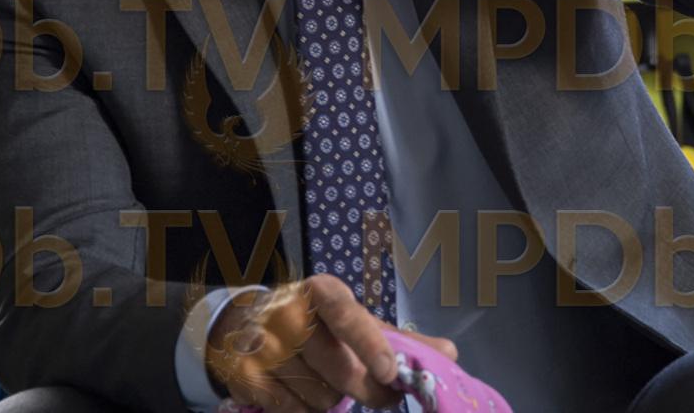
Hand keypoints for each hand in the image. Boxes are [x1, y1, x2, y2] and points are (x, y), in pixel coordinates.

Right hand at [206, 275, 457, 412]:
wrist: (247, 324)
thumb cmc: (317, 324)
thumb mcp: (357, 323)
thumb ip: (402, 341)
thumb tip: (449, 353)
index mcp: (322, 292)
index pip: (346, 314)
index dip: (369, 343)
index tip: (391, 373)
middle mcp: (288, 313)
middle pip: (338, 370)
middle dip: (367, 390)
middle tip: (382, 395)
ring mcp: (263, 346)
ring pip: (318, 396)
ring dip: (332, 399)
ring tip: (326, 381)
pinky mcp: (245, 375)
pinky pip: (291, 410)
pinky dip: (304, 410)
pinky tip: (302, 392)